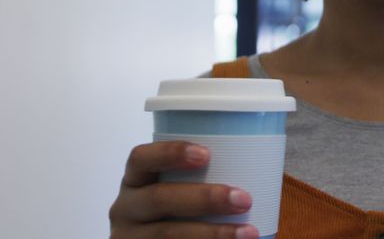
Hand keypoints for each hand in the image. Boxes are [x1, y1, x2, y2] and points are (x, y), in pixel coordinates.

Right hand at [109, 141, 258, 237]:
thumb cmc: (175, 211)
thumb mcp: (173, 191)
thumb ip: (199, 178)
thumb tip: (258, 160)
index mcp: (134, 181)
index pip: (141, 159)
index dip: (171, 153)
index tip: (207, 154)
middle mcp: (126, 208)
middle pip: (158, 198)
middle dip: (205, 198)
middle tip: (244, 199)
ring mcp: (130, 237)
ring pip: (168, 234)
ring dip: (213, 233)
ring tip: (248, 233)